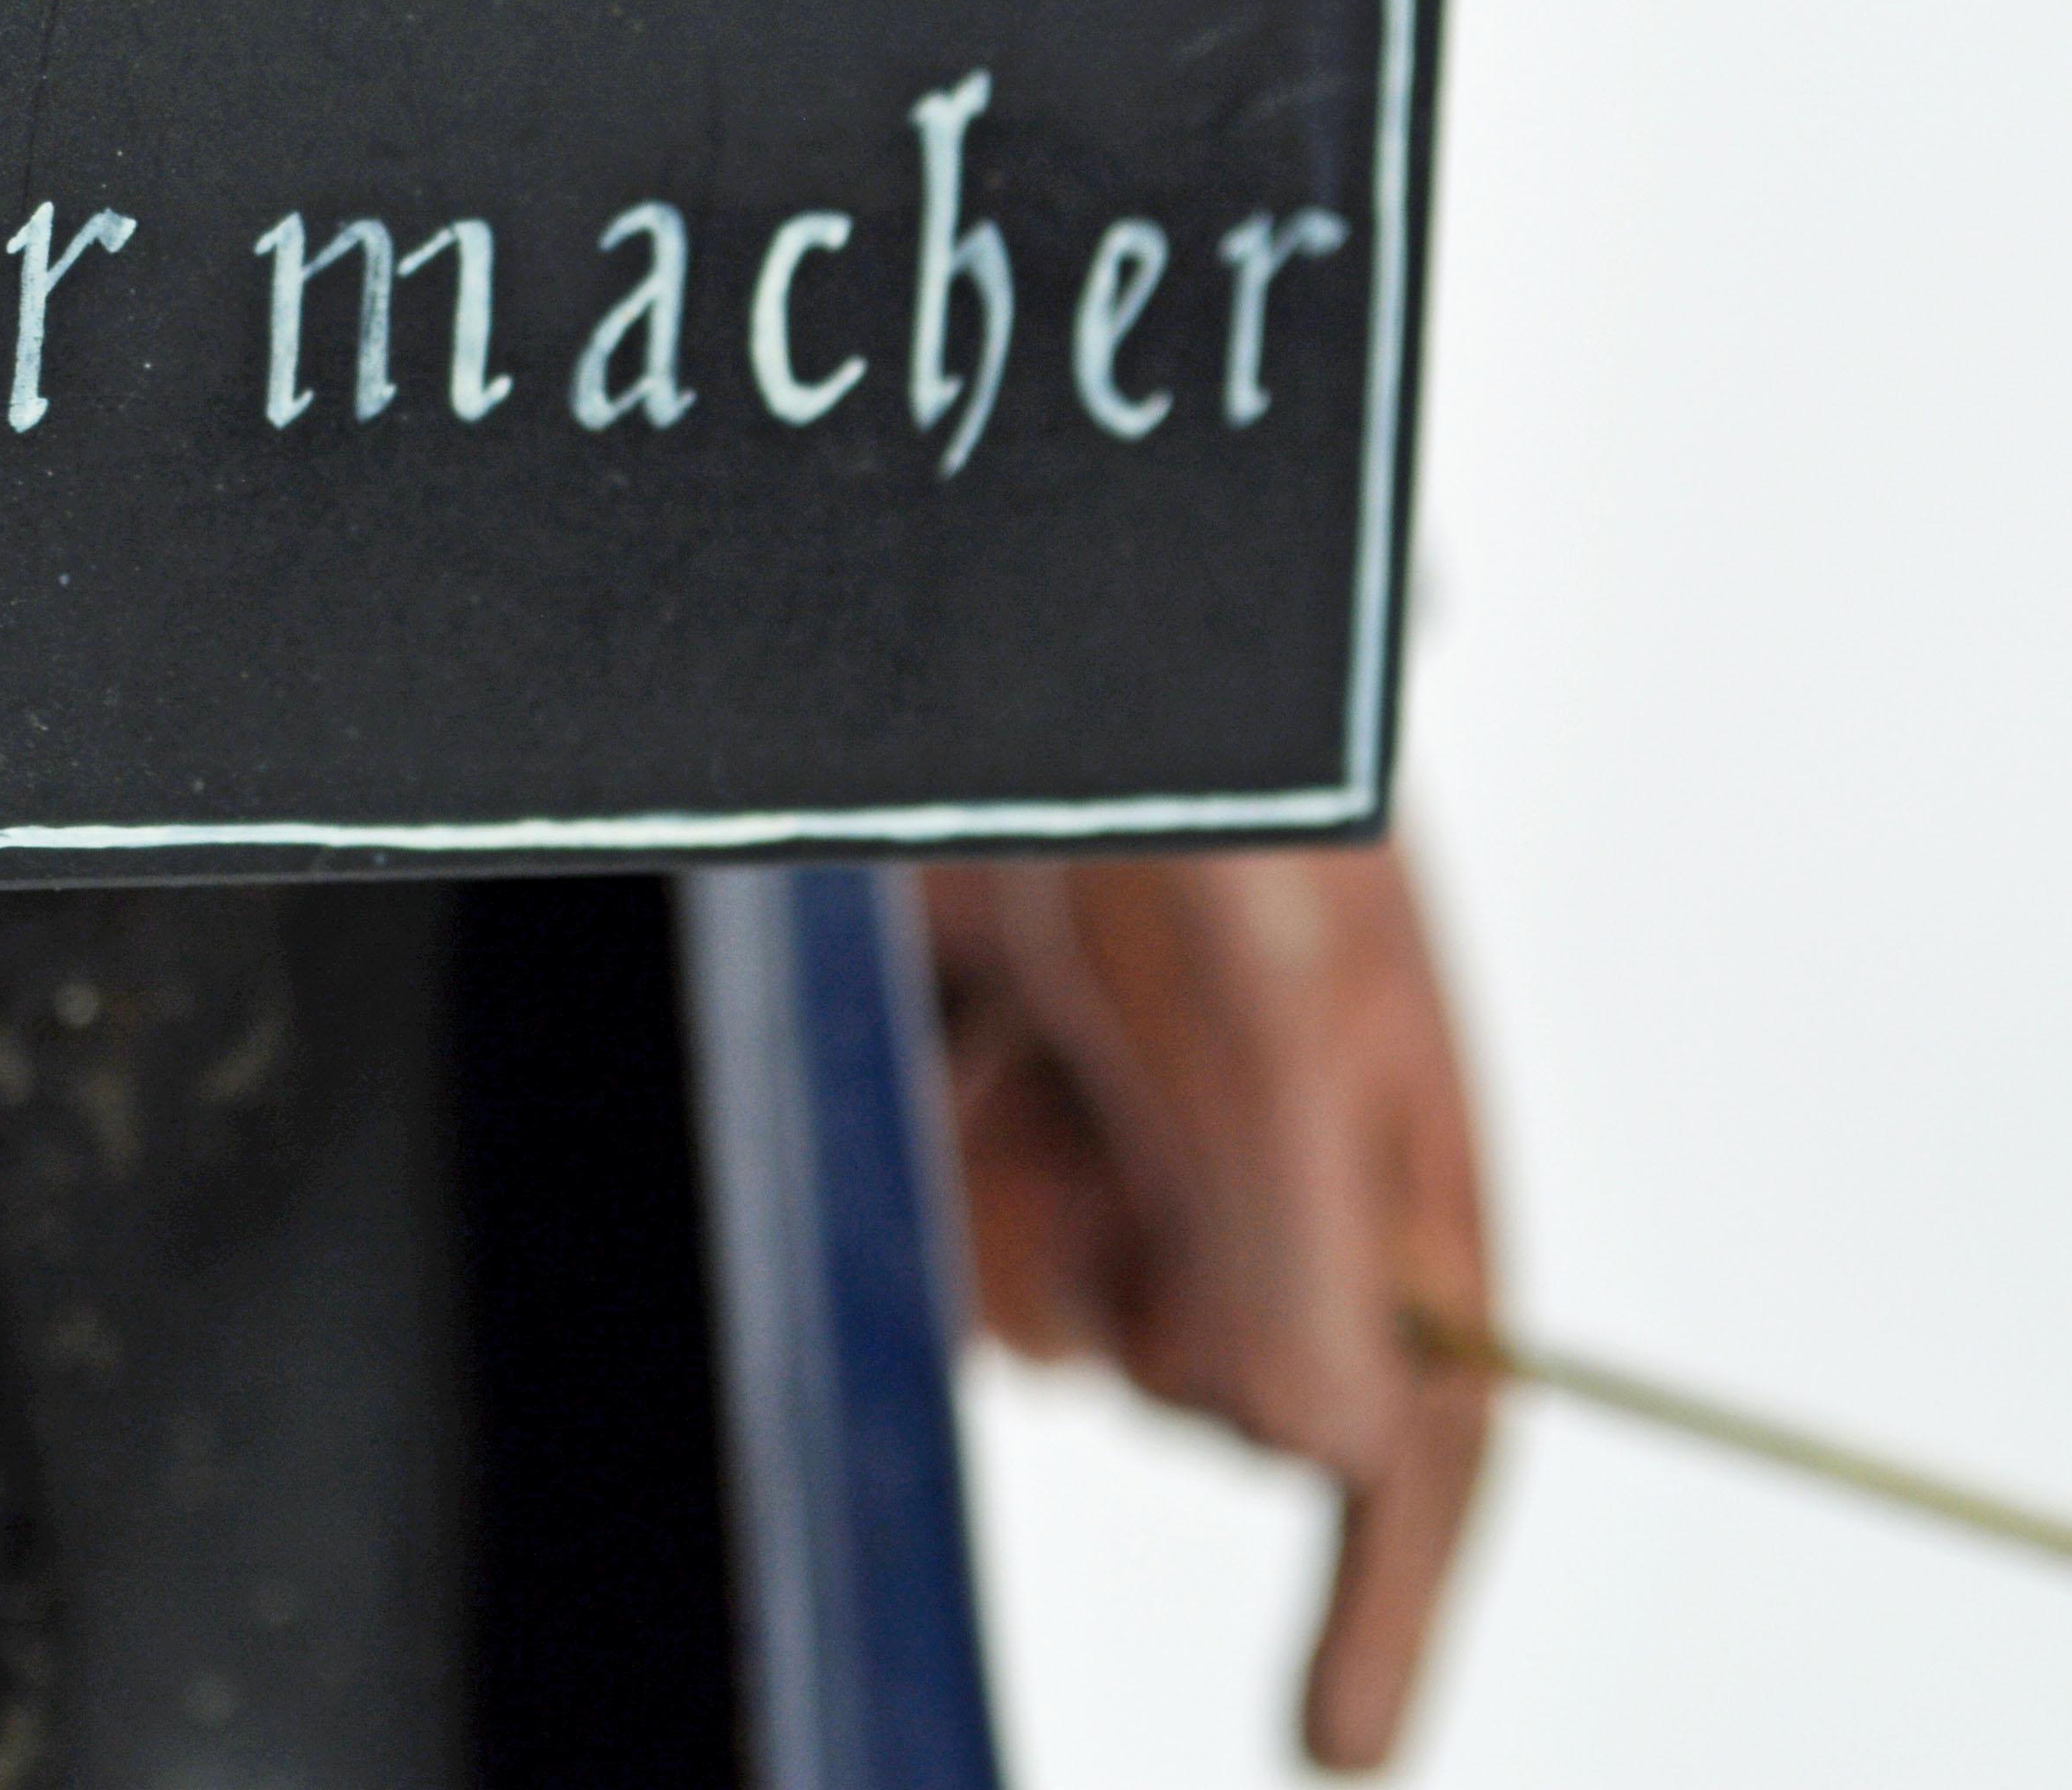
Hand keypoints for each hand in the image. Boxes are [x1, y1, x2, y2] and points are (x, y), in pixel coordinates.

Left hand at [916, 846, 1493, 1770]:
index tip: (1331, 1744)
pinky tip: (961, 1043)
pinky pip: (957, 1267)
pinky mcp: (1006, 1131)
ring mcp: (1129, 1172)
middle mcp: (1264, 1202)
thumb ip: (1294, 1233)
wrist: (1037, 681)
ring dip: (1018, 1209)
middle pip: (1204, 1393)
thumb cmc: (1206, 817)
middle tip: (1111, 1091)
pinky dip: (944, 1175)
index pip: (1421, 1437)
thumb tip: (1327, 1447)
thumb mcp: (1259, 1019)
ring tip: (1028, 1035)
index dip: (1385, 1602)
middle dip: (1139, 1281)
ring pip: (1053, 1335)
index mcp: (1393, 1182)